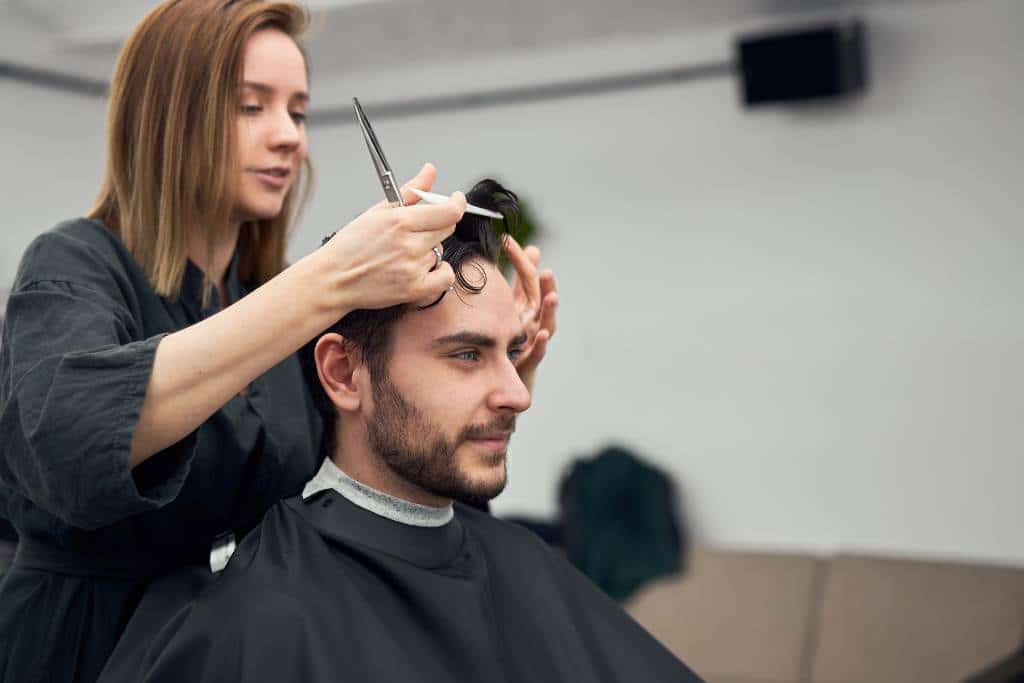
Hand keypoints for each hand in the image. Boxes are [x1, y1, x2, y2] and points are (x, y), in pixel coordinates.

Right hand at [320, 163, 465, 311]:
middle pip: (448, 229)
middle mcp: (409, 245)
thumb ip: (410, 191)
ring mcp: (413, 268)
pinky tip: (424, 268)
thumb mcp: (378, 211)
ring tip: (405, 254)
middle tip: (418, 230)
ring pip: (441, 251)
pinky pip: (445, 277)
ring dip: (429, 250)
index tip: (456, 200)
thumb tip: (430, 171)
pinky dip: (440, 272)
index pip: (449, 211)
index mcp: (400, 221)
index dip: (457, 203)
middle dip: (437, 225)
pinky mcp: (415, 289)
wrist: (334, 279)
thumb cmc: (351, 246)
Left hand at [503, 235, 558, 392]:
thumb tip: (531, 249)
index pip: (529, 281)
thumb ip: (516, 284)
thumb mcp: (507, 311)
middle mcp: (532, 324)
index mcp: (525, 310)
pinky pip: (536, 353)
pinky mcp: (528, 364)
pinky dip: (541, 344)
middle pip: (542, 301)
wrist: (499, 383)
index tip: (508, 240)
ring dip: (550, 311)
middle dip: (545, 285)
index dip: (522, 261)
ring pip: (546, 325)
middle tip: (546, 270)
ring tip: (552, 297)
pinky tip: (543, 334)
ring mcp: (532, 344)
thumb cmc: (504, 345)